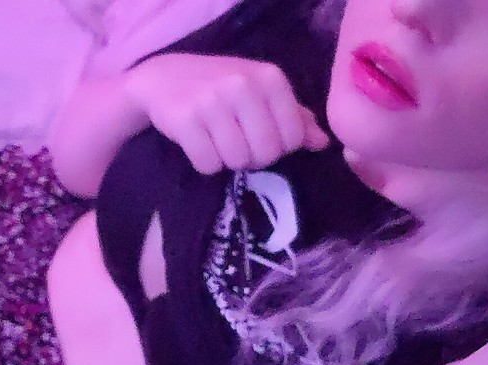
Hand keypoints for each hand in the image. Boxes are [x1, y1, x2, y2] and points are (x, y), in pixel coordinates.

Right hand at [123, 53, 330, 174]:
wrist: (164, 77)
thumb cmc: (220, 86)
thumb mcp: (260, 91)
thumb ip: (294, 116)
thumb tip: (322, 143)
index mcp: (270, 78)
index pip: (293, 138)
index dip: (280, 147)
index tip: (261, 136)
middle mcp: (243, 86)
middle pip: (266, 153)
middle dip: (253, 157)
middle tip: (238, 143)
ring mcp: (212, 102)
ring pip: (237, 161)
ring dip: (228, 161)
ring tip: (218, 143)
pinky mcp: (185, 121)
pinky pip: (208, 164)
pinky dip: (205, 163)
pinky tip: (200, 145)